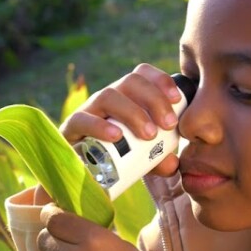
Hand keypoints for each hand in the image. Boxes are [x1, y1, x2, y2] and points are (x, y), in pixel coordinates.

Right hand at [60, 63, 182, 177]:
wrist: (85, 176)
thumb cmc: (120, 160)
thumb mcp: (146, 160)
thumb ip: (161, 159)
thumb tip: (172, 164)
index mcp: (129, 97)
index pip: (142, 75)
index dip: (160, 81)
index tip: (178, 100)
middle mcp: (110, 98)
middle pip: (131, 81)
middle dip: (154, 99)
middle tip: (169, 124)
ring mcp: (90, 110)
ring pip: (109, 96)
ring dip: (133, 113)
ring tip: (149, 135)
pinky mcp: (72, 127)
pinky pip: (83, 119)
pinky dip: (100, 126)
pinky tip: (116, 136)